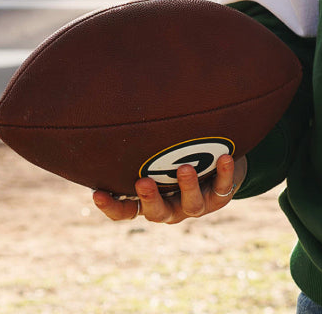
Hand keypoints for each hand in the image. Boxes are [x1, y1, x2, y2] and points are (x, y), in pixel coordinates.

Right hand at [92, 153, 246, 223]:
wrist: (220, 164)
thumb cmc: (180, 155)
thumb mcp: (159, 154)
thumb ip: (143, 143)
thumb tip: (121, 108)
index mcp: (151, 201)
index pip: (125, 211)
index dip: (111, 206)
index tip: (97, 192)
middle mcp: (171, 208)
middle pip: (156, 213)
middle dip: (149, 198)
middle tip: (142, 181)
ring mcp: (196, 205)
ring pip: (190, 205)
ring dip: (187, 186)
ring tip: (185, 167)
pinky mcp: (220, 197)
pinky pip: (223, 188)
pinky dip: (224, 173)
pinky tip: (224, 157)